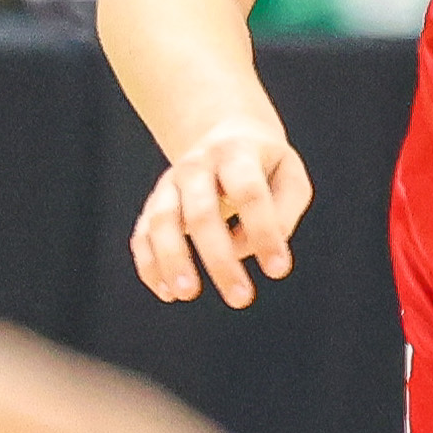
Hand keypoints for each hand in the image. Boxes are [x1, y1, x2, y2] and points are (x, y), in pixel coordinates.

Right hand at [130, 115, 310, 307]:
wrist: (224, 133)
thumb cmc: (265, 165)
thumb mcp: (290, 176)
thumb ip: (282, 211)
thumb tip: (248, 249)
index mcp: (237, 154)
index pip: (249, 194)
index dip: (263, 232)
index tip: (279, 271)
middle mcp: (197, 166)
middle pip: (202, 212)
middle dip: (219, 259)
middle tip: (241, 299)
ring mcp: (170, 184)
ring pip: (162, 222)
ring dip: (172, 261)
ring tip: (187, 295)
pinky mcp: (154, 204)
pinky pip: (143, 234)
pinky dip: (149, 264)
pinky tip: (167, 293)